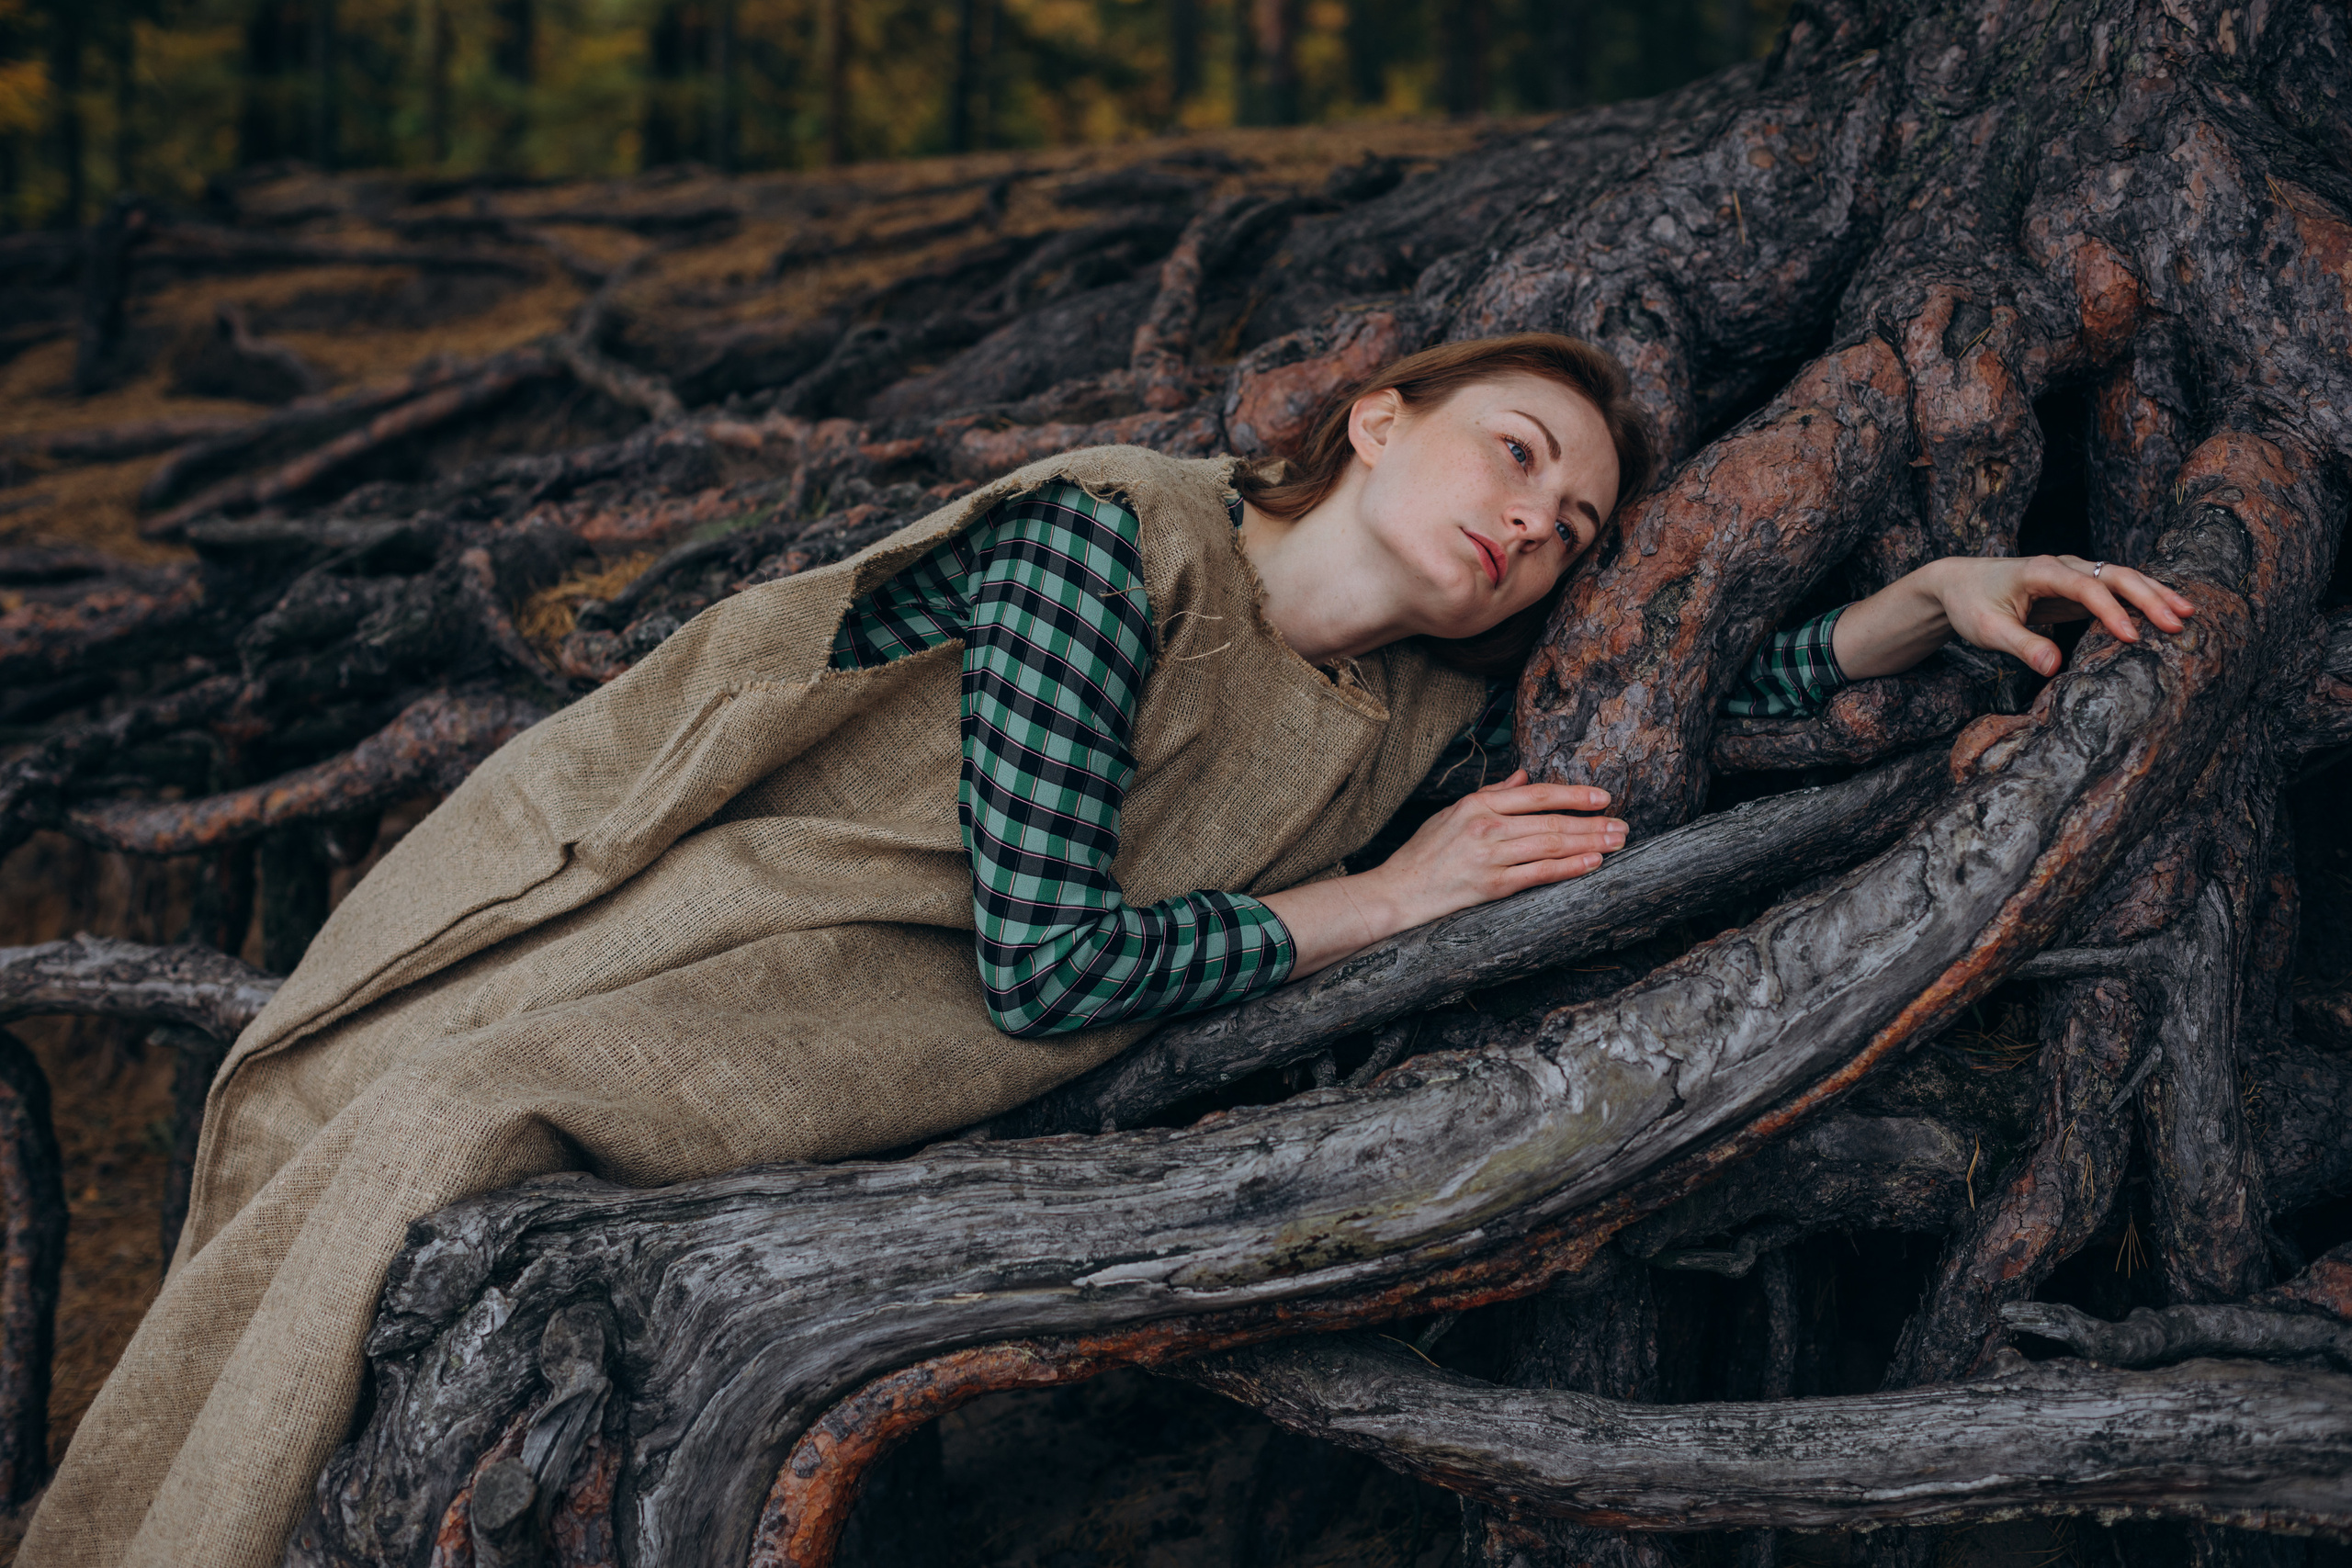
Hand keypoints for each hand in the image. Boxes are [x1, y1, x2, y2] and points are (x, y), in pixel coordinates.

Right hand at [1367, 771, 1624, 925]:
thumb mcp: (1452, 813)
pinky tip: (1591, 864)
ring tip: (1616, 843)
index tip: (1602, 798)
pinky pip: (1538, 874)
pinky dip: (1569, 868)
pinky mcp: (1491, 886)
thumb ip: (1491, 793)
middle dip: (1592, 823)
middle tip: (1623, 825)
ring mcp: (1489, 856)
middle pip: (1551, 821)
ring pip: (1551, 845)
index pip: (1537, 794)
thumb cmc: (1423, 854)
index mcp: (1477, 804)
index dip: (1573, 795)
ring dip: (1589, 843)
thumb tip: (1524, 776)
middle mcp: (1486, 826)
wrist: (1396, 892)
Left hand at [1932, 554, 2195, 675]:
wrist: (1958, 583)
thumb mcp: (1988, 630)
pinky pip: (2113, 589)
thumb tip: (2055, 668)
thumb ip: (2022, 646)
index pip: (2086, 589)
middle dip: (2149, 597)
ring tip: (2187, 614)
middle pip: (2115, 575)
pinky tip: (2163, 614)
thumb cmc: (1971, 604)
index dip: (2111, 612)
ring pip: (2121, 578)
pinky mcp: (2075, 586)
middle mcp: (2063, 565)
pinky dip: (2140, 598)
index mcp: (2042, 571)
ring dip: (2153, 594)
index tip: (2133, 638)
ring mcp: (2072, 572)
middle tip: (2180, 622)